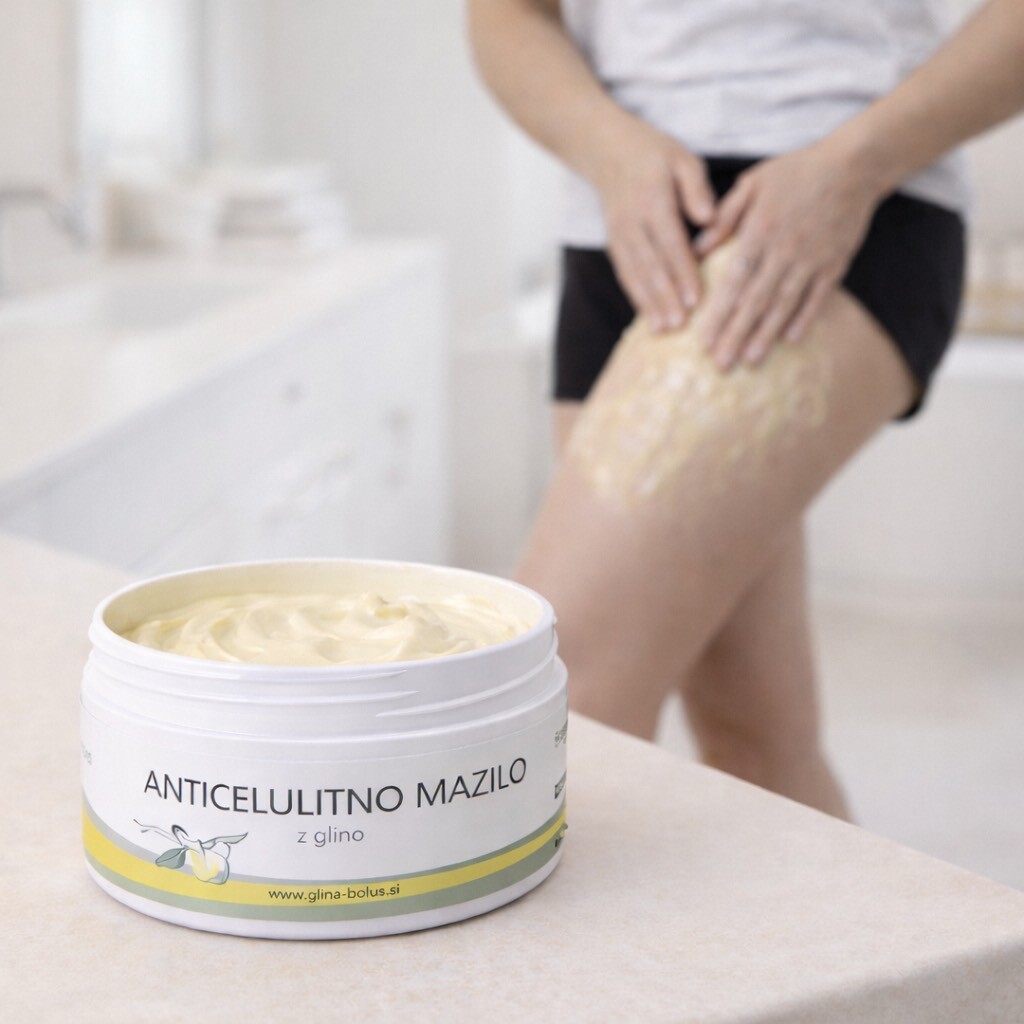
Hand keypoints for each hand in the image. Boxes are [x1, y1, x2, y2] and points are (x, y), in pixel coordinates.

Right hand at [592, 117, 716, 330]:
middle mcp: (632, 221)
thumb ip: (696, 188)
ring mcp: (619, 235)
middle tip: (680, 324)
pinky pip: (625, 274)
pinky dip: (637, 298)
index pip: (670, 241)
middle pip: (650, 264)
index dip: (683, 272)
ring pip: (635, 275)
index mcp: (652, 198)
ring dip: (649, 304)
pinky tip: (650, 318)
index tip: (696, 298)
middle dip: (665, 297)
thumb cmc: (655, 155)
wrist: (606, 151)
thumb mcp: (682, 158)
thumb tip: (709, 218)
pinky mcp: (613, 244)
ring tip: (664, 329)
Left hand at [693, 140, 883, 368]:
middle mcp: (785, 249)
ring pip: (785, 303)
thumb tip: (695, 250)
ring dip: (767, 334)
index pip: (734, 280)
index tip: (703, 339)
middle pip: (756, 299)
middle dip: (737, 334)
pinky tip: (791, 340)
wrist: (854, 164)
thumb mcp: (752, 184)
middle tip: (720, 363)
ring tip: (750, 360)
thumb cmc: (795, 173)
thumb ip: (723, 217)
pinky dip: (805, 317)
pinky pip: (818, 296)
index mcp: (760, 230)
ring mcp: (812, 258)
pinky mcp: (835, 263)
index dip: (719, 312)